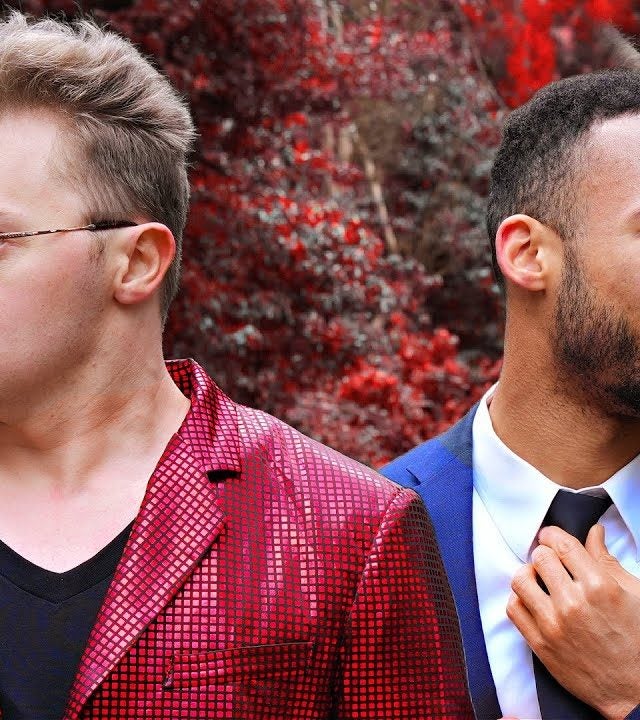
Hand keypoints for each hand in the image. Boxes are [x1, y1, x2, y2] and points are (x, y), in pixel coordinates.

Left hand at [507, 524, 639, 719]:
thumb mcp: (633, 594)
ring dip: (528, 574)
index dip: (552, 535)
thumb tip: (594, 532)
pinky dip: (519, 598)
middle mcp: (573, 603)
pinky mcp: (540, 644)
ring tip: (539, 579)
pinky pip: (513, 608)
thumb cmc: (638, 640)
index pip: (562, 544)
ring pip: (520, 580)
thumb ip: (607, 560)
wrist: (634, 691)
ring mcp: (554, 625)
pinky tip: (533, 600)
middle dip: (545, 554)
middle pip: (540, 557)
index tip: (550, 536)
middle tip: (550, 561)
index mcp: (600, 587)